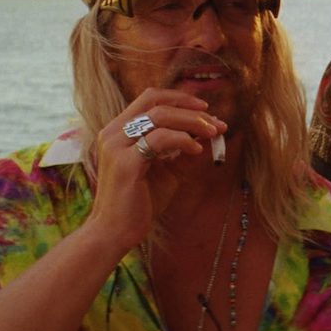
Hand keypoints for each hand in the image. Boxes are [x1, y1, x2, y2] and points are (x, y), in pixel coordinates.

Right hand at [86, 87, 227, 249]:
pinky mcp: (125, 163)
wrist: (116, 233)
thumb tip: (208, 133)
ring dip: (192, 122)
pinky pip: (160, 139)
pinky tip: (197, 150)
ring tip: (213, 133)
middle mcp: (114, 132)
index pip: (150, 98)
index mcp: (120, 130)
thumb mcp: (167, 170)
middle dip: (191, 108)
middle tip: (217, 123)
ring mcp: (116, 146)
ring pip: (160, 116)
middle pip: (156, 101)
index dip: (180, 99)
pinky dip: (183, 140)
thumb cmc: (141, 202)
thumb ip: (182, 149)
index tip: (207, 110)